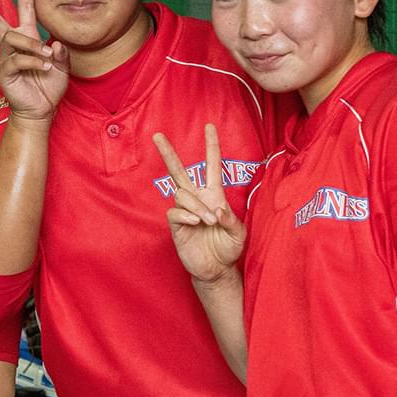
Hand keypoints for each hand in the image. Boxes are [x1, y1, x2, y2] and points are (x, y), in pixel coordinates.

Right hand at [0, 0, 67, 122]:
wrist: (41, 110)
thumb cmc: (49, 86)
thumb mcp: (62, 66)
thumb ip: (61, 53)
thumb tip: (55, 43)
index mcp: (27, 37)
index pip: (25, 7)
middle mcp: (12, 43)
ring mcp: (5, 57)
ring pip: (13, 38)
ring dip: (33, 46)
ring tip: (47, 57)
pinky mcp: (3, 71)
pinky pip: (16, 59)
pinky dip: (33, 61)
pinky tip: (44, 67)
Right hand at [153, 124, 245, 282]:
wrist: (216, 269)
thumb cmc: (228, 248)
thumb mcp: (238, 234)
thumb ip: (230, 220)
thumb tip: (215, 209)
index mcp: (214, 195)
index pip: (212, 166)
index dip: (211, 147)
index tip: (209, 126)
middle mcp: (197, 199)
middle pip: (178, 172)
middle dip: (168, 153)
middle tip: (157, 135)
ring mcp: (185, 211)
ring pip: (181, 194)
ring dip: (195, 205)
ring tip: (207, 221)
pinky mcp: (176, 226)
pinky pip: (175, 212)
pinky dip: (185, 215)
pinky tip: (196, 223)